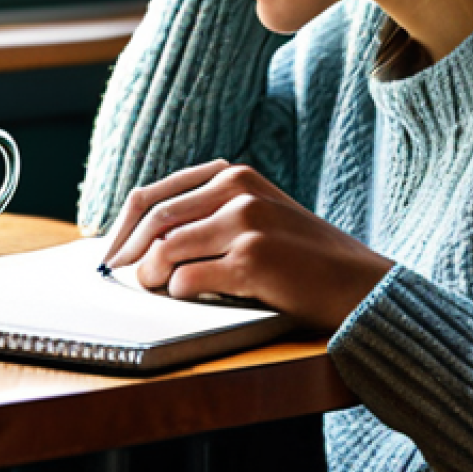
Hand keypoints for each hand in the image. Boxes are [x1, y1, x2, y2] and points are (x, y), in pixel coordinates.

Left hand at [102, 160, 393, 332]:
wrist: (361, 283)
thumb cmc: (303, 257)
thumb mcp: (259, 214)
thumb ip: (211, 213)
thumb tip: (145, 240)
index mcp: (234, 174)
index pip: (155, 193)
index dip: (124, 225)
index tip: (111, 252)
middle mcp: (237, 189)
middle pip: (154, 218)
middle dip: (127, 251)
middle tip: (117, 276)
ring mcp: (246, 221)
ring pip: (166, 248)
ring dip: (149, 275)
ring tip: (150, 290)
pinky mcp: (253, 258)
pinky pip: (189, 278)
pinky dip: (177, 292)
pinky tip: (184, 297)